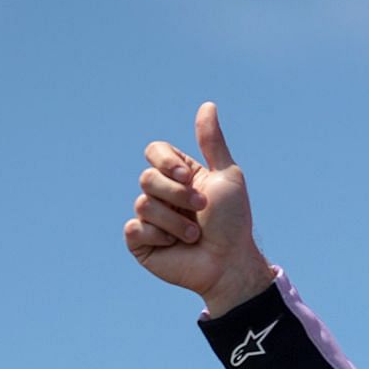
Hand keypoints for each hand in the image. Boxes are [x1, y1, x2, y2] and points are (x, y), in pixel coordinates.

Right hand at [124, 101, 275, 315]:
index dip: (165, 163)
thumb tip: (207, 105)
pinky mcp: (141, 243)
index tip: (186, 176)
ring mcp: (150, 219)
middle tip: (201, 210)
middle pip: (147, 178)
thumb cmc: (234, 223)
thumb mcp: (228, 177)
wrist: (230, 263)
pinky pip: (134, 228)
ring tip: (195, 235)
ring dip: (176, 222)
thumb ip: (213, 143)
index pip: (154, 152)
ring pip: (143, 204)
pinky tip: (174, 245)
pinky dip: (157, 236)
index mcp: (179, 177)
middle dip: (177, 195)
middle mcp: (162, 195)